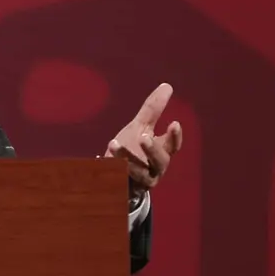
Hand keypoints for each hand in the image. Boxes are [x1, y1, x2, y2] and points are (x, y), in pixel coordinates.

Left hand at [104, 83, 182, 199]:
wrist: (118, 178)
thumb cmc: (133, 149)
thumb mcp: (141, 128)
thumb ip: (153, 110)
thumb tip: (167, 86)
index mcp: (161, 153)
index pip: (173, 146)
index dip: (175, 136)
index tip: (174, 122)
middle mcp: (154, 169)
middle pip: (159, 161)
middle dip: (152, 149)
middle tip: (143, 137)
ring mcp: (139, 182)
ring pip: (137, 173)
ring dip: (125, 158)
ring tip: (113, 143)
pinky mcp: (122, 189)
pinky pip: (117, 183)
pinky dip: (109, 171)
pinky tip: (99, 160)